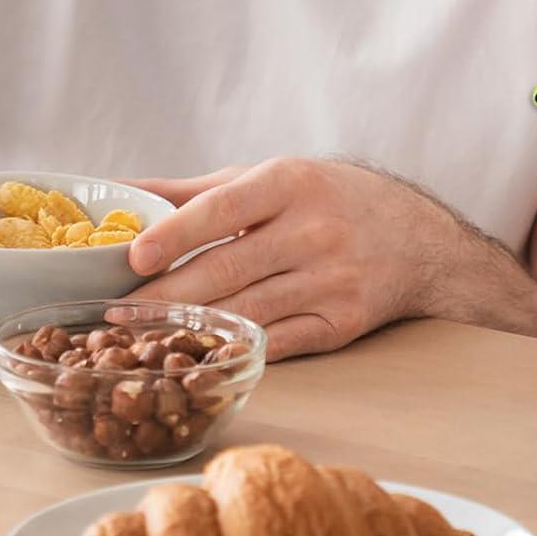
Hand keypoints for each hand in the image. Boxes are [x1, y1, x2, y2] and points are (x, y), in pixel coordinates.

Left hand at [120, 158, 451, 360]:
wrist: (421, 239)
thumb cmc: (333, 201)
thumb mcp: (276, 178)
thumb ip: (199, 190)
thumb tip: (121, 192)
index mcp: (294, 183)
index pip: (225, 208)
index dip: (176, 233)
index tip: (134, 255)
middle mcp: (316, 229)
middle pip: (227, 269)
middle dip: (166, 296)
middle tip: (116, 314)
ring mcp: (332, 278)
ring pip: (247, 311)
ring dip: (190, 329)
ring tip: (145, 337)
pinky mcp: (343, 321)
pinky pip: (278, 344)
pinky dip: (236, 351)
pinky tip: (201, 357)